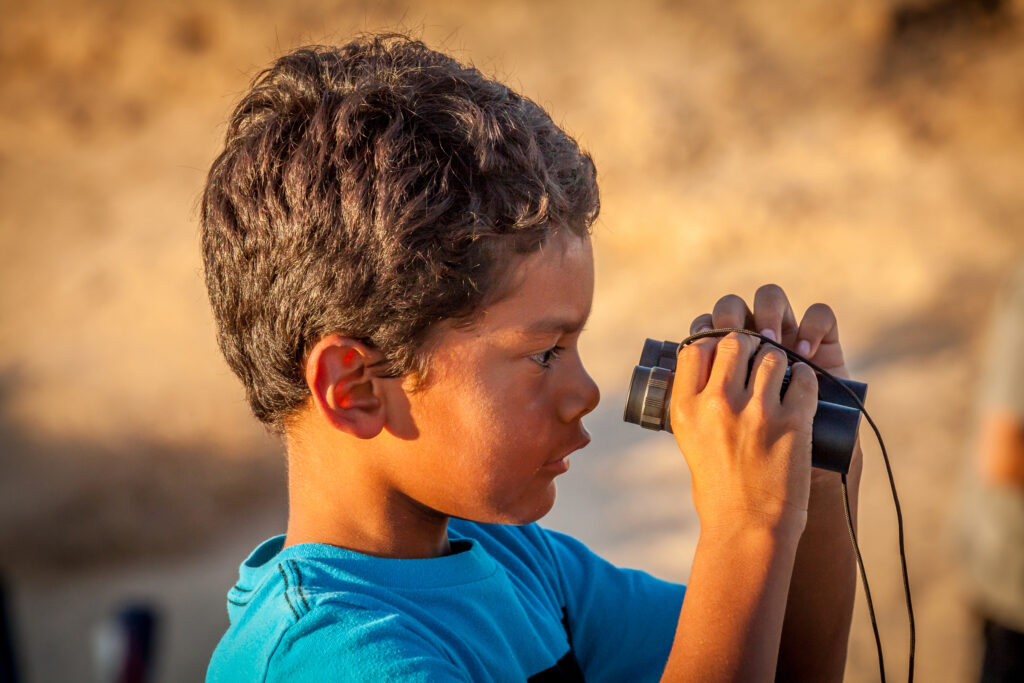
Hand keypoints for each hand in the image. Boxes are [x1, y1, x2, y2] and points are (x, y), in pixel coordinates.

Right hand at [672, 285, 844, 536]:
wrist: (748, 528)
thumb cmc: (718, 488)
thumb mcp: (689, 440)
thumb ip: (697, 402)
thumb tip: (711, 367)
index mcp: (685, 407)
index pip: (695, 347)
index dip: (712, 343)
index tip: (722, 354)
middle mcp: (717, 403)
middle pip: (734, 342)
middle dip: (748, 345)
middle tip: (756, 360)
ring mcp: (756, 410)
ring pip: (771, 354)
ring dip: (778, 359)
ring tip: (780, 375)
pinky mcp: (793, 421)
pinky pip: (803, 377)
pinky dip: (804, 378)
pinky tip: (800, 388)